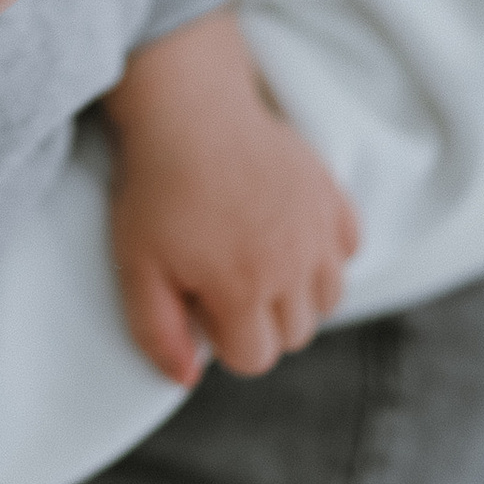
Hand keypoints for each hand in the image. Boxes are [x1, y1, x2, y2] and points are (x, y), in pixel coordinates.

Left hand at [101, 8, 359, 383]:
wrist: (188, 105)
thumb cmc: (156, 185)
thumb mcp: (135, 263)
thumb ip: (158, 331)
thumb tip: (187, 378)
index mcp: (243, 289)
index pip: (253, 358)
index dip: (220, 336)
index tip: (199, 296)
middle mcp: (293, 265)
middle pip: (293, 334)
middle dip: (258, 318)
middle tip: (221, 271)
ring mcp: (319, 230)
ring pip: (328, 298)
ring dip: (297, 291)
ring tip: (255, 256)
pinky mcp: (332, 196)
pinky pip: (348, 248)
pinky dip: (326, 250)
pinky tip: (287, 231)